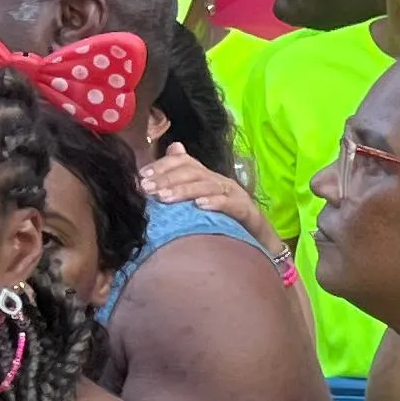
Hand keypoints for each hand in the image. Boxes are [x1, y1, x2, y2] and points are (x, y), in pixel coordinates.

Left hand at [140, 148, 282, 253]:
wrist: (258, 238)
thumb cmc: (223, 221)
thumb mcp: (198, 202)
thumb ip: (179, 185)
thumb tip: (160, 166)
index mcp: (207, 178)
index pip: (184, 162)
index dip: (163, 165)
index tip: (142, 176)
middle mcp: (220, 182)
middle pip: (193, 172)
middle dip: (167, 179)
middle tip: (147, 188)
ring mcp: (235, 195)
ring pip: (208, 186)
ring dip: (184, 190)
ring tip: (164, 198)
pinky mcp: (247, 210)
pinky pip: (231, 204)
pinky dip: (215, 203)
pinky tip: (199, 206)